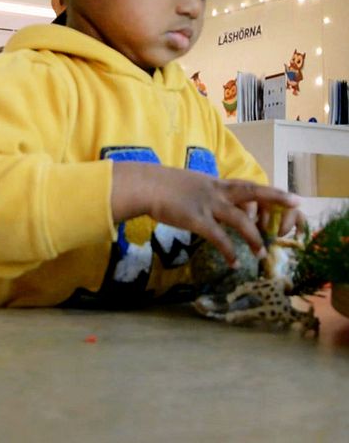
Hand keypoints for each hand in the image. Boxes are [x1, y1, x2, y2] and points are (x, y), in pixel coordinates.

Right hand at [111, 162, 302, 267]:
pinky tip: (233, 261)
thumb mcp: (187, 184)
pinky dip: (228, 250)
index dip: (267, 191)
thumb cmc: (160, 184)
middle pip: (252, 192)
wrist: (145, 185)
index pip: (246, 186)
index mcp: (214, 183)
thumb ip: (201, 192)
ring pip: (240, 220)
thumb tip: (205, 202)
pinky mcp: (197, 219)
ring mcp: (208, 205)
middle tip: (298, 203)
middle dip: (276, 197)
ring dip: (253, 237)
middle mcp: (216, 192)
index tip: (285, 196)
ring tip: (261, 252)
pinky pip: (218, 238)